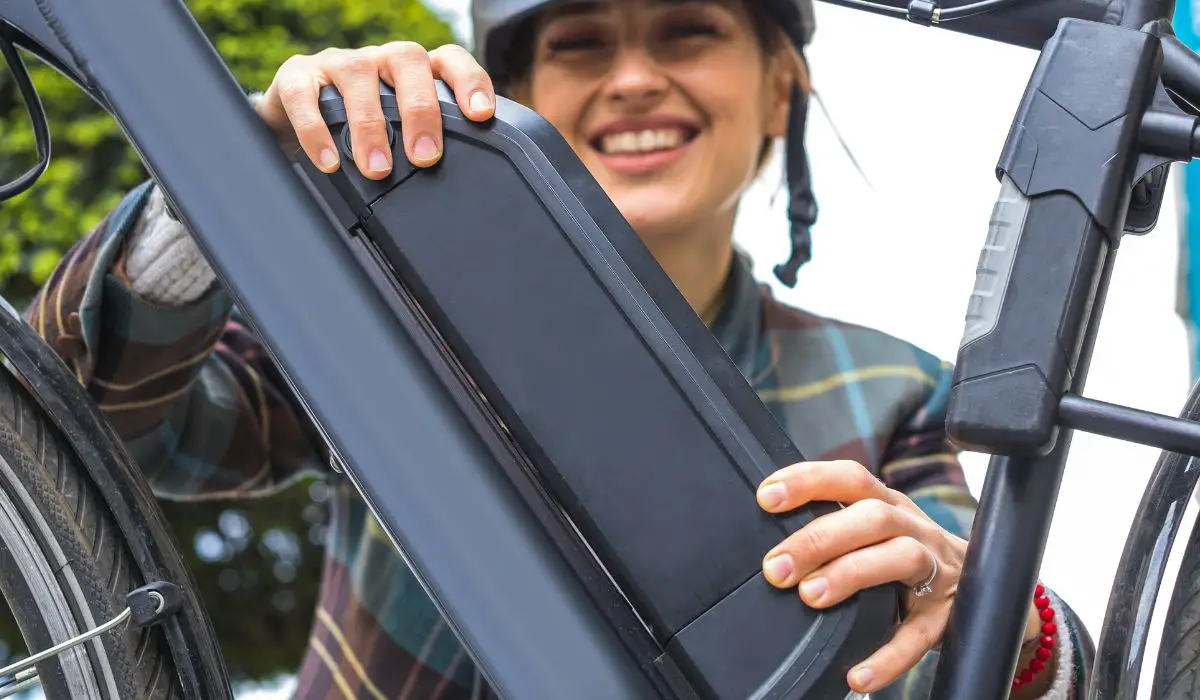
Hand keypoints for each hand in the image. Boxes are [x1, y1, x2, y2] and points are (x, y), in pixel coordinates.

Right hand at [255, 43, 496, 178]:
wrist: (293, 119)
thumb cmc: (360, 128)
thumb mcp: (399, 132)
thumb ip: (427, 145)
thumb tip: (461, 189)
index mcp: (414, 70)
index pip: (449, 58)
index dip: (468, 80)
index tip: (480, 115)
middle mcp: (380, 59)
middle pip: (408, 60)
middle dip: (420, 109)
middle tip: (425, 157)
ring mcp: (338, 63)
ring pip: (358, 74)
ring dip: (370, 125)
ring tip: (377, 169)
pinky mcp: (297, 77)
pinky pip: (306, 96)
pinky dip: (316, 130)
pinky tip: (329, 162)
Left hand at [755, 460, 967, 693]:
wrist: (987, 590)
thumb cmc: (910, 555)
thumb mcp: (879, 532)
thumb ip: (837, 528)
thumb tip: (774, 544)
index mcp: (890, 505)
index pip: (851, 478)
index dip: (810, 481)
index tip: (767, 496)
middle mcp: (914, 529)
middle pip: (871, 518)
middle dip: (819, 538)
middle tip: (776, 566)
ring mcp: (937, 572)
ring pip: (900, 559)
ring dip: (851, 574)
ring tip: (810, 597)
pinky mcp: (946, 618)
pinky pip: (918, 636)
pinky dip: (888, 657)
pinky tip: (858, 675)